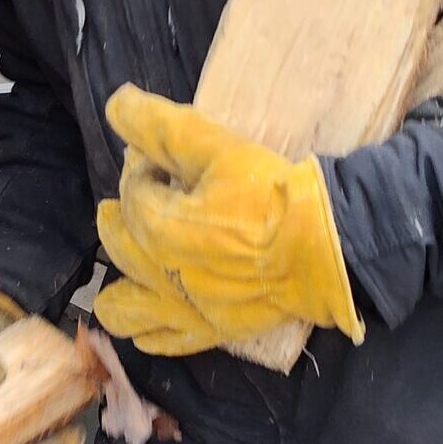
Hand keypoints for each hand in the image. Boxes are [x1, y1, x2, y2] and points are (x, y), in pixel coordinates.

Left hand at [94, 84, 364, 355]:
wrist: (327, 248)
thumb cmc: (272, 195)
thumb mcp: (217, 147)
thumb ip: (160, 126)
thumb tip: (115, 103)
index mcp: (158, 228)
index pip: (130, 192)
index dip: (142, 170)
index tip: (163, 161)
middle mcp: (160, 275)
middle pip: (119, 240)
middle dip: (127, 212)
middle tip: (155, 193)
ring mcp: (181, 309)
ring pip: (121, 306)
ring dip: (118, 279)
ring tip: (135, 253)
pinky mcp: (207, 331)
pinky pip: (159, 340)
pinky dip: (144, 327)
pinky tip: (147, 305)